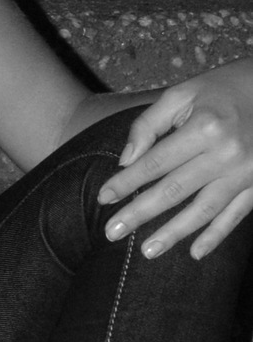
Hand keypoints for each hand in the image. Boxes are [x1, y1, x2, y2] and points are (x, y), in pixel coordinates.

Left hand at [97, 60, 252, 258]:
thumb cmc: (221, 89)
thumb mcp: (182, 94)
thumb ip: (149, 124)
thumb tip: (126, 160)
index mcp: (204, 127)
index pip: (155, 163)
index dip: (126, 182)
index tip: (103, 198)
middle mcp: (226, 153)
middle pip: (174, 190)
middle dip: (139, 213)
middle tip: (111, 232)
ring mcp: (246, 171)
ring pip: (204, 210)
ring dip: (174, 233)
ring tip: (148, 251)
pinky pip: (236, 215)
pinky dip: (216, 236)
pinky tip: (195, 252)